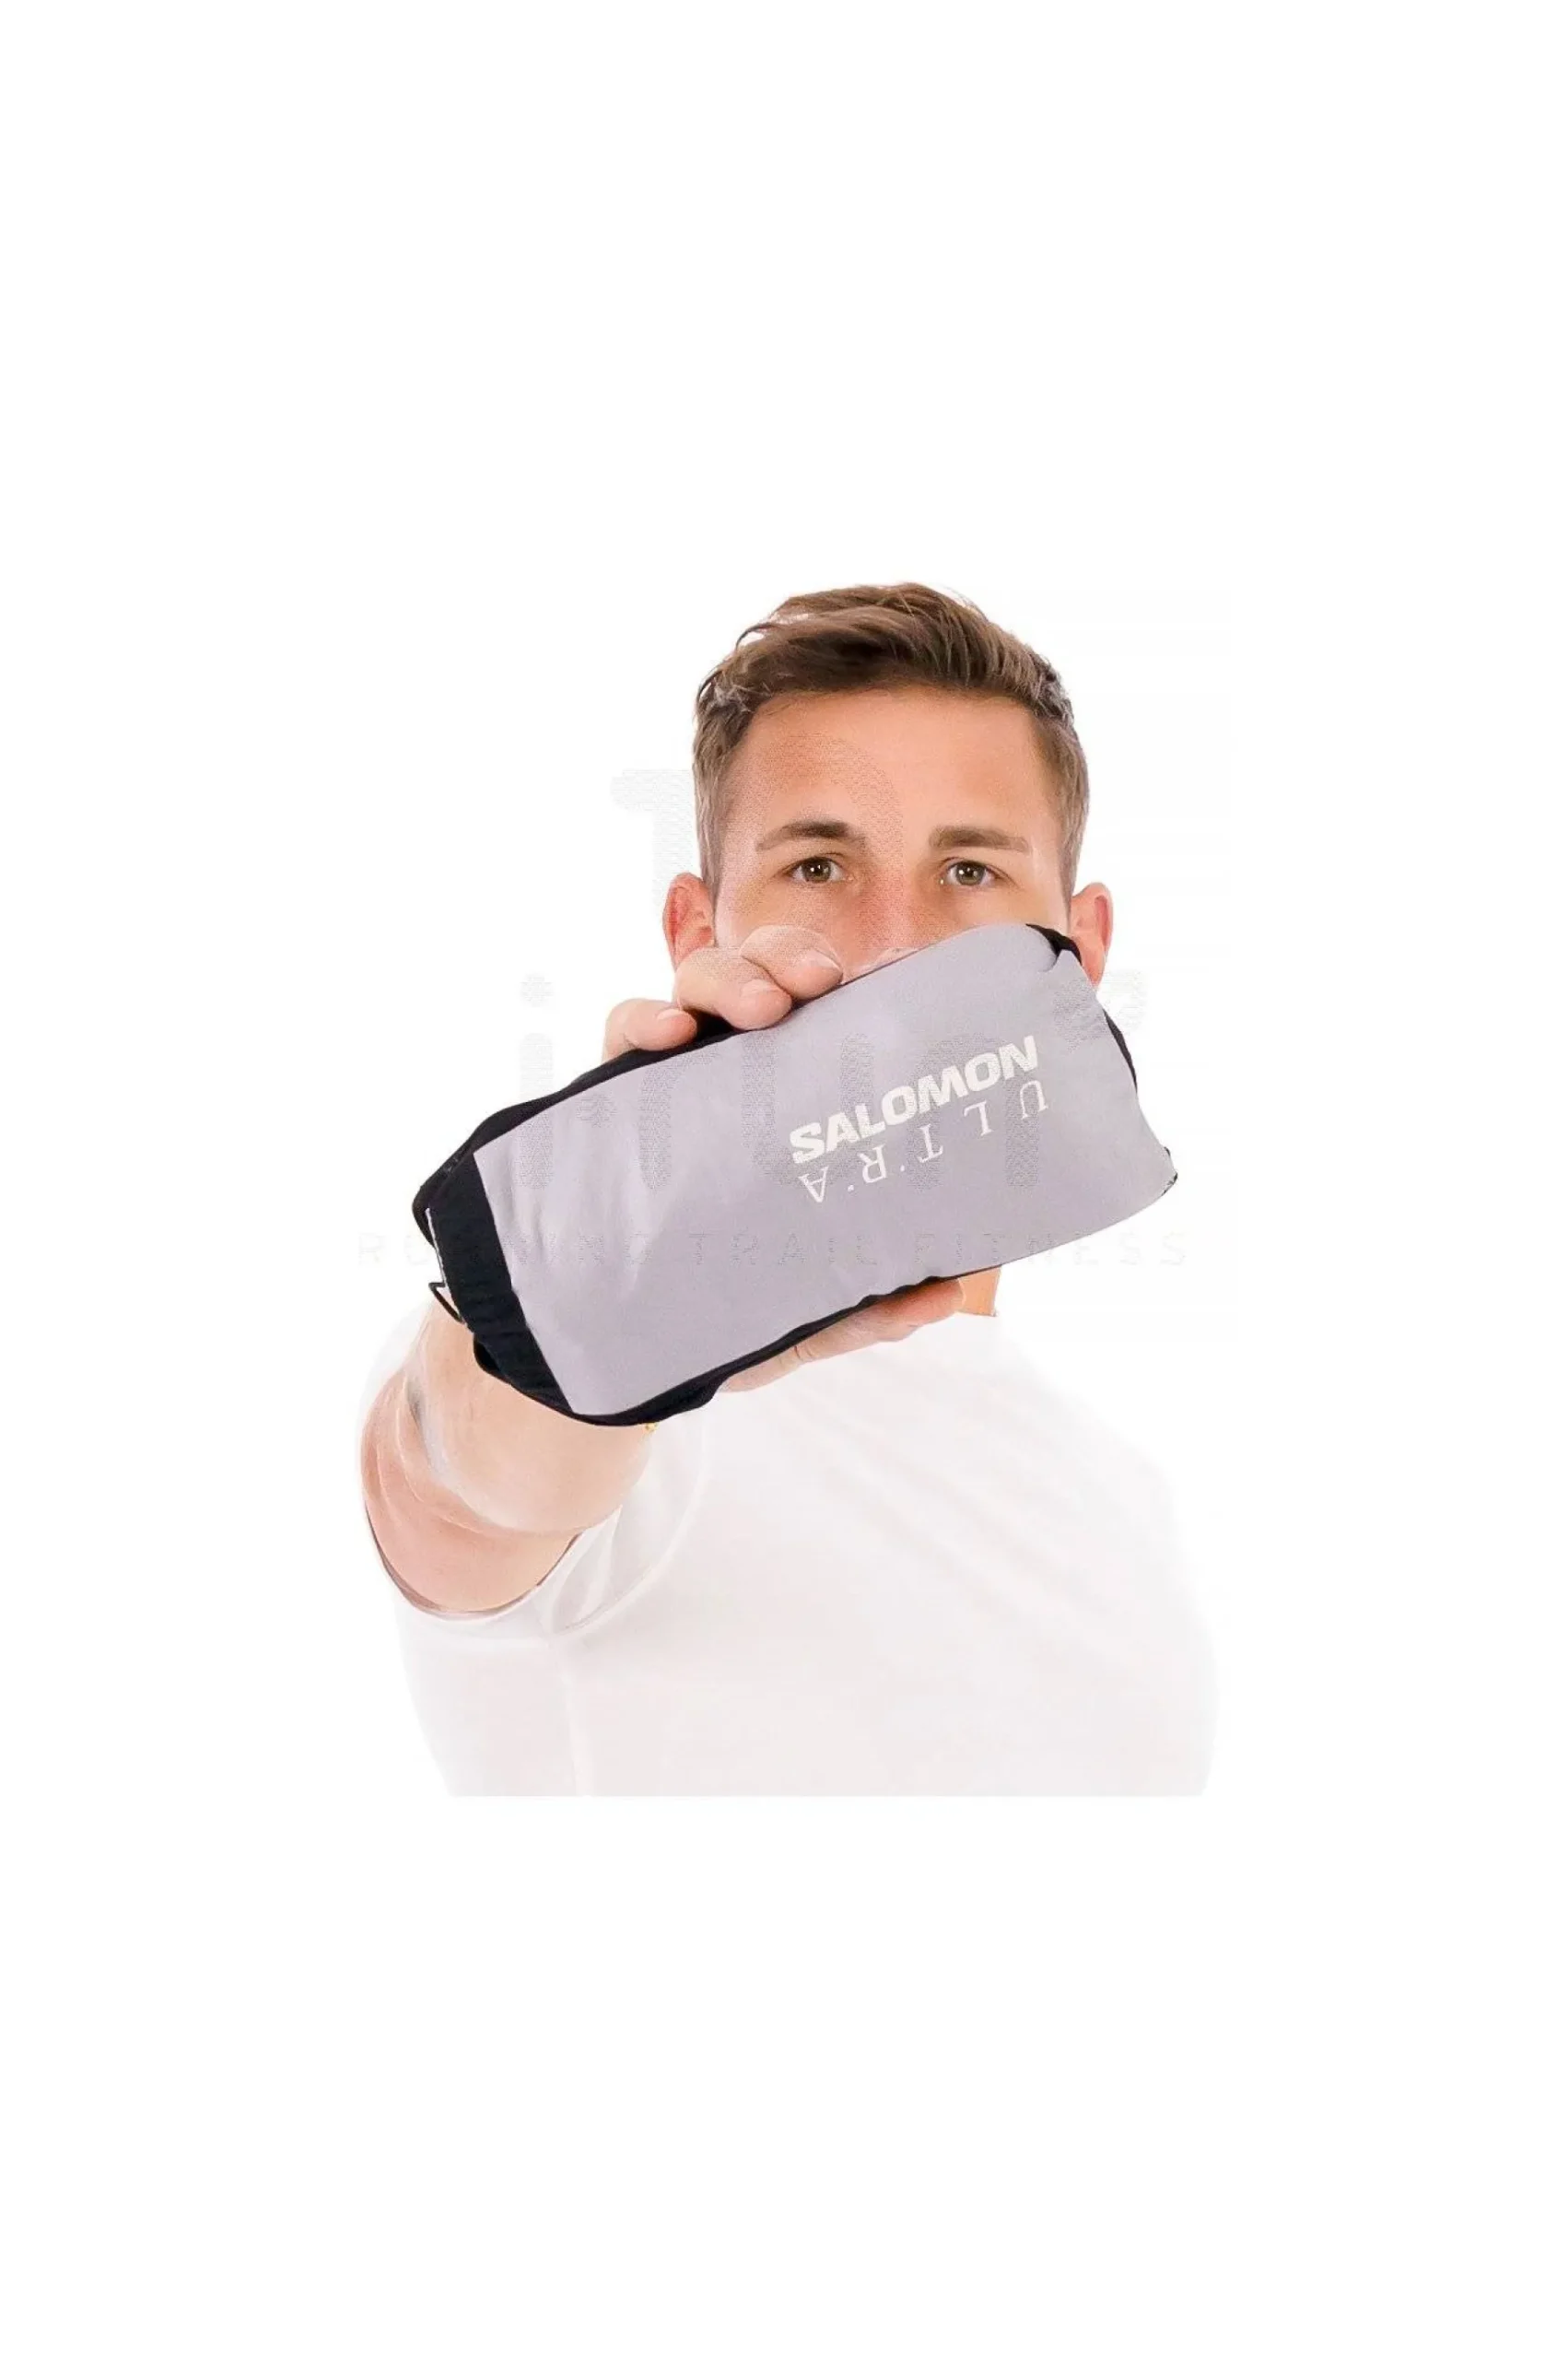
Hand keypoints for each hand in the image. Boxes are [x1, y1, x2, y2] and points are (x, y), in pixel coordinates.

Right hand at [600, 926, 967, 1393]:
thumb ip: (865, 1306)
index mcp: (793, 1096)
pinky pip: (620, 1035)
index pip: (818, 1008)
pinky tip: (665, 1035)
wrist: (631, 1346)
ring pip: (696, 986)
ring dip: (728, 978)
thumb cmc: (734, 1305)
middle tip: (813, 986)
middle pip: (761, 976)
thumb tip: (942, 1293)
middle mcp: (737, 1071)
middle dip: (785, 959)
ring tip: (759, 1007)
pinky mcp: (612, 1099)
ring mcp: (674, 1077)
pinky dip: (640, 1018)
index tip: (865, 984)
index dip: (837, 978)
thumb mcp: (804, 1314)